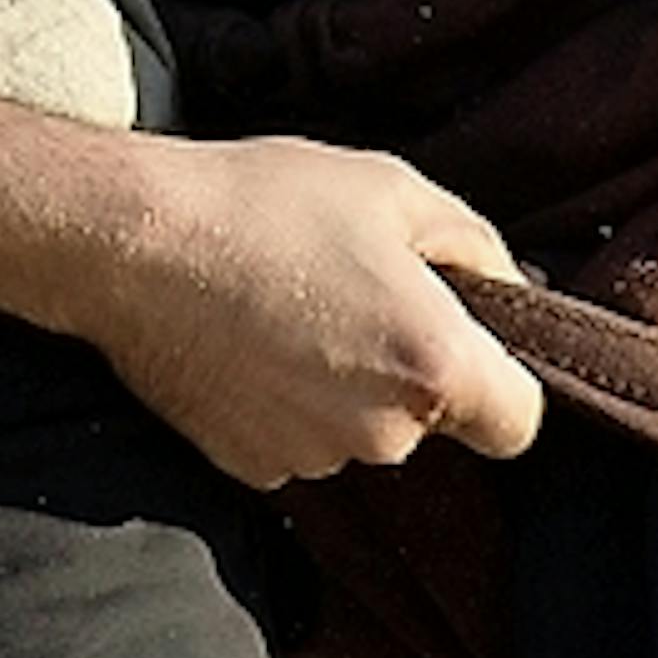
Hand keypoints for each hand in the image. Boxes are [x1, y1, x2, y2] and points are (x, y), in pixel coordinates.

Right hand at [66, 132, 547, 487]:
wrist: (138, 241)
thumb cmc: (266, 202)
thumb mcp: (391, 188)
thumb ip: (474, 245)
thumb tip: (504, 288)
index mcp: (434, 366)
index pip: (519, 422)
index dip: (503, 378)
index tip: (462, 335)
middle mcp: (385, 435)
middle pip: (430, 420)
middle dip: (404, 364)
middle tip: (349, 286)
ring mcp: (316, 459)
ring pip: (361, 431)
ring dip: (342, 383)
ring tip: (287, 303)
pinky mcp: (254, 469)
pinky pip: (299, 440)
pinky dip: (285, 403)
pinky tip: (250, 338)